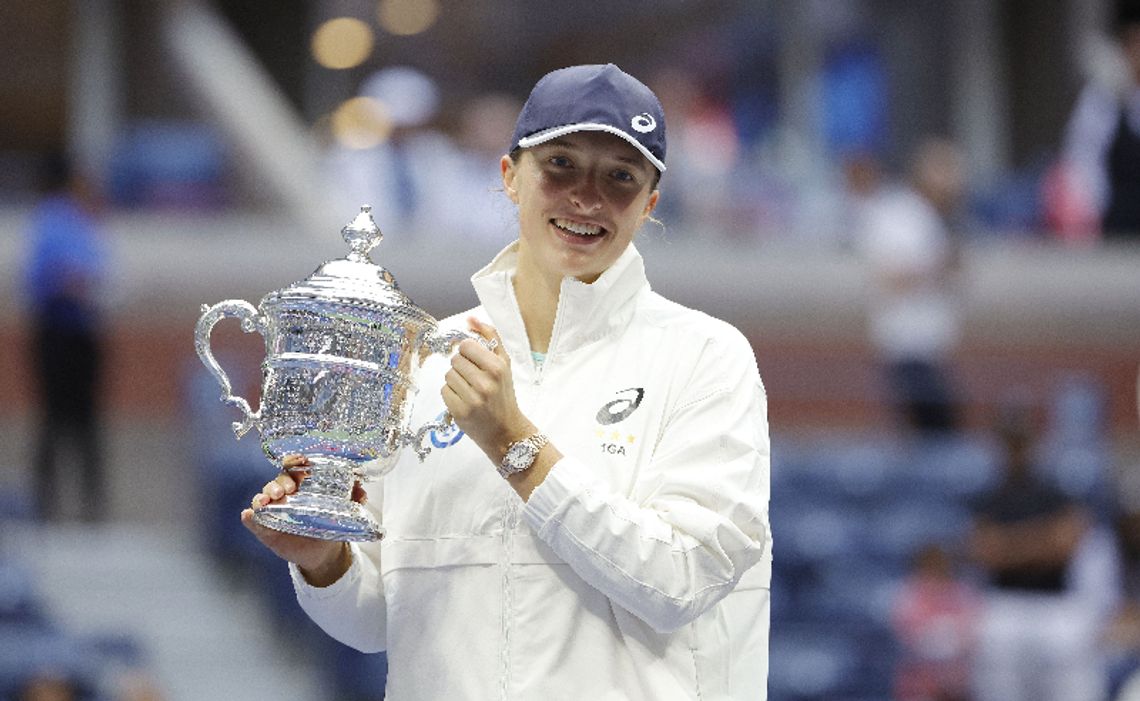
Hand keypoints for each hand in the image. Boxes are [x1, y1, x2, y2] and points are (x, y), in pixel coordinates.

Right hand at [240, 454, 359, 584]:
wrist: (322, 552)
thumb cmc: (329, 524)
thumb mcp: (343, 512)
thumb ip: (353, 500)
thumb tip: (361, 491)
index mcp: (303, 486)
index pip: (295, 468)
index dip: (294, 462)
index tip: (299, 460)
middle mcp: (286, 495)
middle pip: (278, 481)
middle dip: (280, 482)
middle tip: (287, 489)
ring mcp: (273, 511)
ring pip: (263, 497)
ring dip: (263, 496)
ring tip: (267, 500)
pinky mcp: (265, 528)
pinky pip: (253, 521)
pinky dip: (249, 517)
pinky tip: (248, 515)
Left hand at [441, 318, 535, 462]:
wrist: (506, 430)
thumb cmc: (504, 394)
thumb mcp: (504, 363)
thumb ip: (490, 337)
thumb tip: (470, 318)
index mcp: (497, 368)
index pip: (466, 345)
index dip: (468, 352)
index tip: (475, 362)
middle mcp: (485, 383)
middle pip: (455, 360)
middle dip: (462, 368)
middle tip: (474, 379)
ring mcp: (472, 399)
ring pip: (448, 375)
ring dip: (456, 381)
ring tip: (469, 391)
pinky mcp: (459, 412)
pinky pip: (444, 391)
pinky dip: (451, 395)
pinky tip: (464, 401)